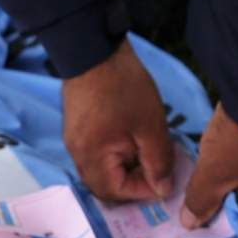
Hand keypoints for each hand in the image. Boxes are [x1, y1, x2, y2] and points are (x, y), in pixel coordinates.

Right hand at [62, 37, 173, 200]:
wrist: (94, 45)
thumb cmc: (123, 86)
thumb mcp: (150, 125)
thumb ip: (158, 162)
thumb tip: (162, 189)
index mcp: (91, 156)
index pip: (116, 192)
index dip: (144, 190)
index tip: (165, 175)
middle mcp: (76, 152)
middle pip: (104, 184)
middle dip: (132, 180)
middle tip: (155, 165)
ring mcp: (72, 136)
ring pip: (99, 166)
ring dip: (123, 165)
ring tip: (144, 147)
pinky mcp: (74, 122)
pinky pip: (94, 150)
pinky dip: (112, 151)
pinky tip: (128, 133)